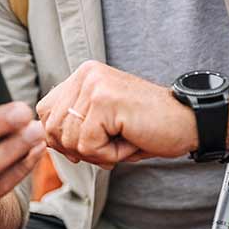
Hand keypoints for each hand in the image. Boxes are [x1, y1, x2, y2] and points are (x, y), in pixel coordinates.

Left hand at [36, 61, 197, 168]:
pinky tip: (129, 140)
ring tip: (123, 139)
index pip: (45, 112)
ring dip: (97, 153)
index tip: (90, 143)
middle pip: (52, 128)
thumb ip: (72, 124)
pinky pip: (88, 146)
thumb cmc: (147, 127)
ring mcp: (94, 85)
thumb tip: (41, 140)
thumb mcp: (101, 124)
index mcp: (82, 75)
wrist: (188, 123)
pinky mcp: (105, 101)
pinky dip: (109, 154)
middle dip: (78, 149)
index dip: (62, 137)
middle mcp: (85, 74)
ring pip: (69, 140)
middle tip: (110, 145)